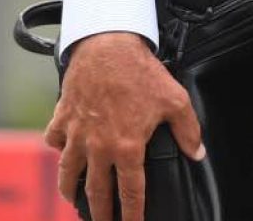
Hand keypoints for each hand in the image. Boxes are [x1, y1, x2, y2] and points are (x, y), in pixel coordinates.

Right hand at [44, 31, 203, 220]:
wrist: (108, 47)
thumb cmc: (142, 73)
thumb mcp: (176, 101)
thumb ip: (189, 131)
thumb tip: (198, 154)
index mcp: (127, 148)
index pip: (130, 192)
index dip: (132, 215)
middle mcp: (98, 147)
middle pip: (96, 192)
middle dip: (99, 214)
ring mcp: (76, 135)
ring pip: (68, 173)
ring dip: (70, 190)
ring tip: (74, 200)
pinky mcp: (61, 119)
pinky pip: (54, 141)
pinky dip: (57, 150)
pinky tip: (63, 154)